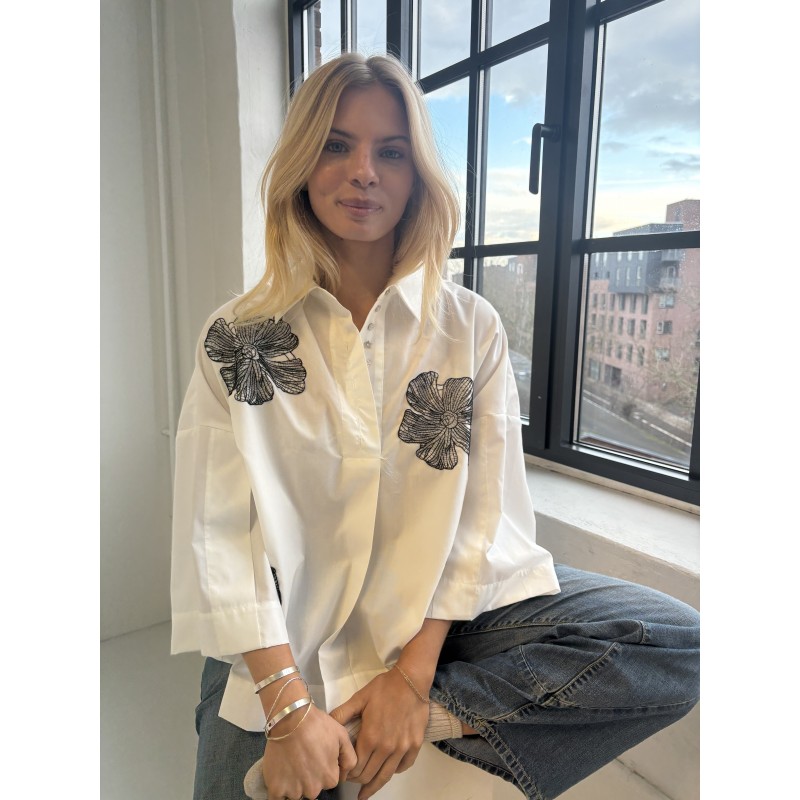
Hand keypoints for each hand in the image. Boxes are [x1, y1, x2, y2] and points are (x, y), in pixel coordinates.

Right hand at [262, 703, 356, 799]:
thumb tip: (345, 775)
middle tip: (302, 757)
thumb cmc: (315, 725)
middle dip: (308, 776)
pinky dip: (278, 788)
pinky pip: (278, 797)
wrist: (291, 718)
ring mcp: (294, 791)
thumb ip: (349, 758)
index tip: (315, 756)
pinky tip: (280, 773)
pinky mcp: (276, 789)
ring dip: (293, 781)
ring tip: (290, 760)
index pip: (328, 780)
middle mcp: (313, 789)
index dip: (321, 767)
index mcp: (330, 778)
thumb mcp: (342, 736)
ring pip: (295, 792)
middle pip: (312, 788)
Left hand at [330, 667, 429, 799]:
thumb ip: (342, 714)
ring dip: (374, 785)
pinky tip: (387, 771)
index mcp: (370, 738)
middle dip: (358, 780)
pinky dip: (394, 772)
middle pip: (369, 775)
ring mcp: (402, 748)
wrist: (411, 680)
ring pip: (386, 776)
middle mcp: (386, 748)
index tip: (344, 773)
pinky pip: (403, 766)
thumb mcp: (359, 698)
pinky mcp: (415, 746)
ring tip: (366, 792)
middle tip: (352, 780)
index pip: (355, 766)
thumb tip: (327, 725)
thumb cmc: (384, 688)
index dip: (347, 773)